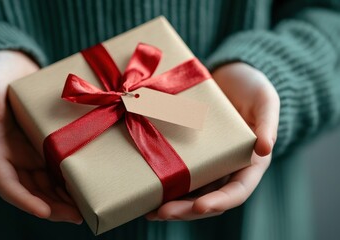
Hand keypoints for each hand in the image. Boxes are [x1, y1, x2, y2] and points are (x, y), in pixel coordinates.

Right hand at [0, 50, 82, 223]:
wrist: (12, 64)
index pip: (7, 184)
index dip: (25, 200)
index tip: (45, 211)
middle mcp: (11, 158)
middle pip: (30, 192)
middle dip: (51, 207)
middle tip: (76, 215)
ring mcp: (28, 154)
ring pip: (44, 186)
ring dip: (62, 200)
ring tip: (84, 208)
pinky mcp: (44, 146)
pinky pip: (55, 170)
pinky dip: (66, 182)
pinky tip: (84, 187)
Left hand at [146, 62, 279, 220]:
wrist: (230, 77)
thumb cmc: (252, 88)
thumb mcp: (265, 100)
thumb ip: (268, 123)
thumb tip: (266, 148)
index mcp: (250, 163)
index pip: (237, 191)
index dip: (219, 201)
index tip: (200, 206)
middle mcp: (227, 169)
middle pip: (208, 199)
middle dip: (186, 210)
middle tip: (162, 213)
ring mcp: (207, 163)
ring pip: (190, 193)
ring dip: (171, 205)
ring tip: (149, 211)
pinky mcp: (190, 154)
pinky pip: (177, 174)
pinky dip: (164, 186)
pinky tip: (145, 191)